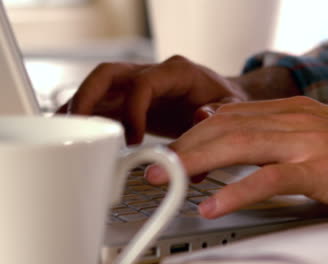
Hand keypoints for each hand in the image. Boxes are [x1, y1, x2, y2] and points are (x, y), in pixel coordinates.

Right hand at [58, 55, 246, 143]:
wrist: (219, 97)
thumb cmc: (223, 98)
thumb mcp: (231, 105)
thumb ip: (218, 111)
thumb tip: (201, 117)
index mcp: (177, 72)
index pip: (143, 83)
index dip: (132, 110)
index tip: (133, 140)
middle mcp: (152, 74)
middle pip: (108, 74)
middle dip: (87, 97)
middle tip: (78, 127)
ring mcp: (138, 85)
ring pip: (99, 86)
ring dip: (80, 108)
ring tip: (67, 133)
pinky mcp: (131, 100)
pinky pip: (103, 103)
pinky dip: (88, 117)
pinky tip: (78, 133)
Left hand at [146, 96, 327, 217]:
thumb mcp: (310, 131)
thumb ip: (270, 130)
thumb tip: (226, 128)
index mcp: (290, 110)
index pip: (229, 116)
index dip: (194, 133)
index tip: (172, 151)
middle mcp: (293, 119)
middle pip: (225, 128)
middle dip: (185, 147)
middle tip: (157, 167)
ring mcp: (305, 142)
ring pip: (238, 146)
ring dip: (198, 162)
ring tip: (169, 179)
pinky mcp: (319, 169)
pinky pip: (268, 179)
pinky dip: (236, 191)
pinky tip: (214, 204)